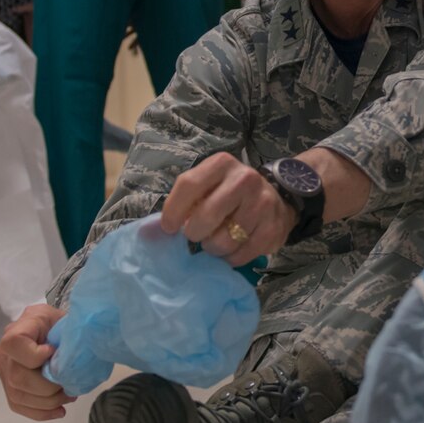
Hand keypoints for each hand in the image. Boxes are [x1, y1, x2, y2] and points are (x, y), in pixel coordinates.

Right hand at [0, 302, 77, 421]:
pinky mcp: (10, 387)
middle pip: (18, 378)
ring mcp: (5, 372)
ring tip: (68, 396)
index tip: (54, 353)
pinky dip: (41, 412)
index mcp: (17, 331)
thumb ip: (67, 331)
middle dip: (48, 387)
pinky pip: (20, 406)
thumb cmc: (54, 324)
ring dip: (48, 402)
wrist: (46, 330)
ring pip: (19, 396)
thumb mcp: (62, 318)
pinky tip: (59, 410)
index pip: (14, 345)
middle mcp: (5, 354)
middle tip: (68, 384)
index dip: (35, 355)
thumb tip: (78, 352)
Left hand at [160, 151, 296, 263]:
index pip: (189, 185)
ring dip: (213, 248)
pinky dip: (231, 258)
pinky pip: (242, 254)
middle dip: (195, 233)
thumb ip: (180, 205)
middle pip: (206, 215)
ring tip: (215, 242)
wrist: (276, 197)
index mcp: (222, 164)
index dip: (173, 211)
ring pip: (225, 239)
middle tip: (197, 235)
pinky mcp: (274, 227)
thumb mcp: (206, 187)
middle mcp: (244, 178)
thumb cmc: (228, 193)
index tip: (169, 228)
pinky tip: (232, 249)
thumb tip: (147, 235)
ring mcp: (262, 203)